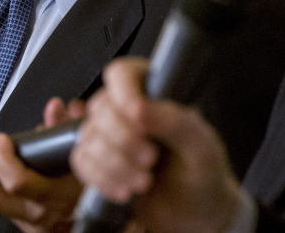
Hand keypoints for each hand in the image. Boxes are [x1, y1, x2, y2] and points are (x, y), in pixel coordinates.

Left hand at [0, 97, 85, 232]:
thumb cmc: (88, 188)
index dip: (5, 160)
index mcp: (53, 195)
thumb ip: (66, 130)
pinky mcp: (17, 222)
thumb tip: (56, 107)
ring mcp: (24, 220)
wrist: (87, 218)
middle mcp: (35, 211)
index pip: (18, 182)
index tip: (3, 139)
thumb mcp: (81, 155)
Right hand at [70, 57, 244, 232]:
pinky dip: (102, 179)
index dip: (124, 94)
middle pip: (101, 109)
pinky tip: (126, 191)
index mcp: (153, 89)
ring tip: (144, 182)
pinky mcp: (98, 160)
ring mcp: (109, 133)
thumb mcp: (200, 144)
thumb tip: (138, 107)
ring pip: (88, 137)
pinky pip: (82, 161)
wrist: (195, 210)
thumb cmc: (202, 170)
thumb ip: (174, 121)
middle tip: (151, 159)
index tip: (137, 116)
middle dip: (123, 141)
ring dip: (115, 165)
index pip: (122, 74)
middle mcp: (126, 107)